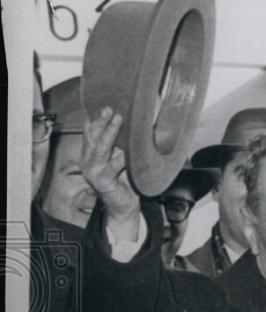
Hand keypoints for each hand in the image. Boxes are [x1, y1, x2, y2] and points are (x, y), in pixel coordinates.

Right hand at [80, 107, 140, 238]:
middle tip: (109, 109)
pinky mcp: (103, 182)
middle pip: (93, 138)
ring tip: (118, 120)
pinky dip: (120, 157)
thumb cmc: (124, 181)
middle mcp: (88, 163)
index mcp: (90, 156)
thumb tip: (130, 125)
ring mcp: (94, 173)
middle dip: (101, 122)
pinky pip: (113, 166)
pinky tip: (128, 150)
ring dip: (110, 133)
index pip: (89, 135)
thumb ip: (119, 146)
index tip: (103, 106)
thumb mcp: (120, 159)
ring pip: (100, 149)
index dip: (95, 121)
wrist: (124, 206)